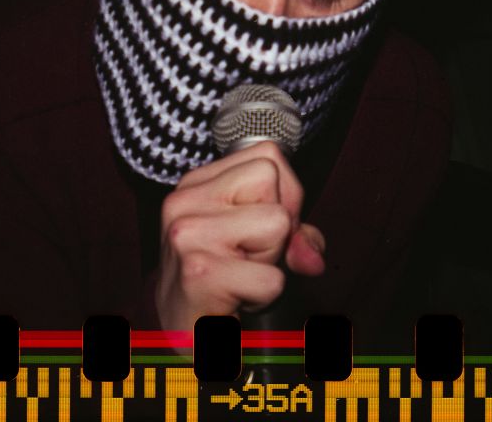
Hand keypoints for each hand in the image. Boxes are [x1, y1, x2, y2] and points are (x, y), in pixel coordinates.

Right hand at [154, 141, 325, 333]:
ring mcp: (187, 233)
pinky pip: (271, 277)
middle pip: (271, 179)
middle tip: (249, 255)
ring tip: (241, 274)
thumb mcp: (257, 242)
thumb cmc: (221, 281)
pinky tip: (236, 297)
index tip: (261, 229)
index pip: (268, 155)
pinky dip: (265, 294)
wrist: (178, 334)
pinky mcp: (198, 272)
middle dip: (278, 223)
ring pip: (276, 223)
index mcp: (196, 183)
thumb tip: (313, 253)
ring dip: (271, 260)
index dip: (284, 194)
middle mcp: (184, 200)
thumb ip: (293, 231)